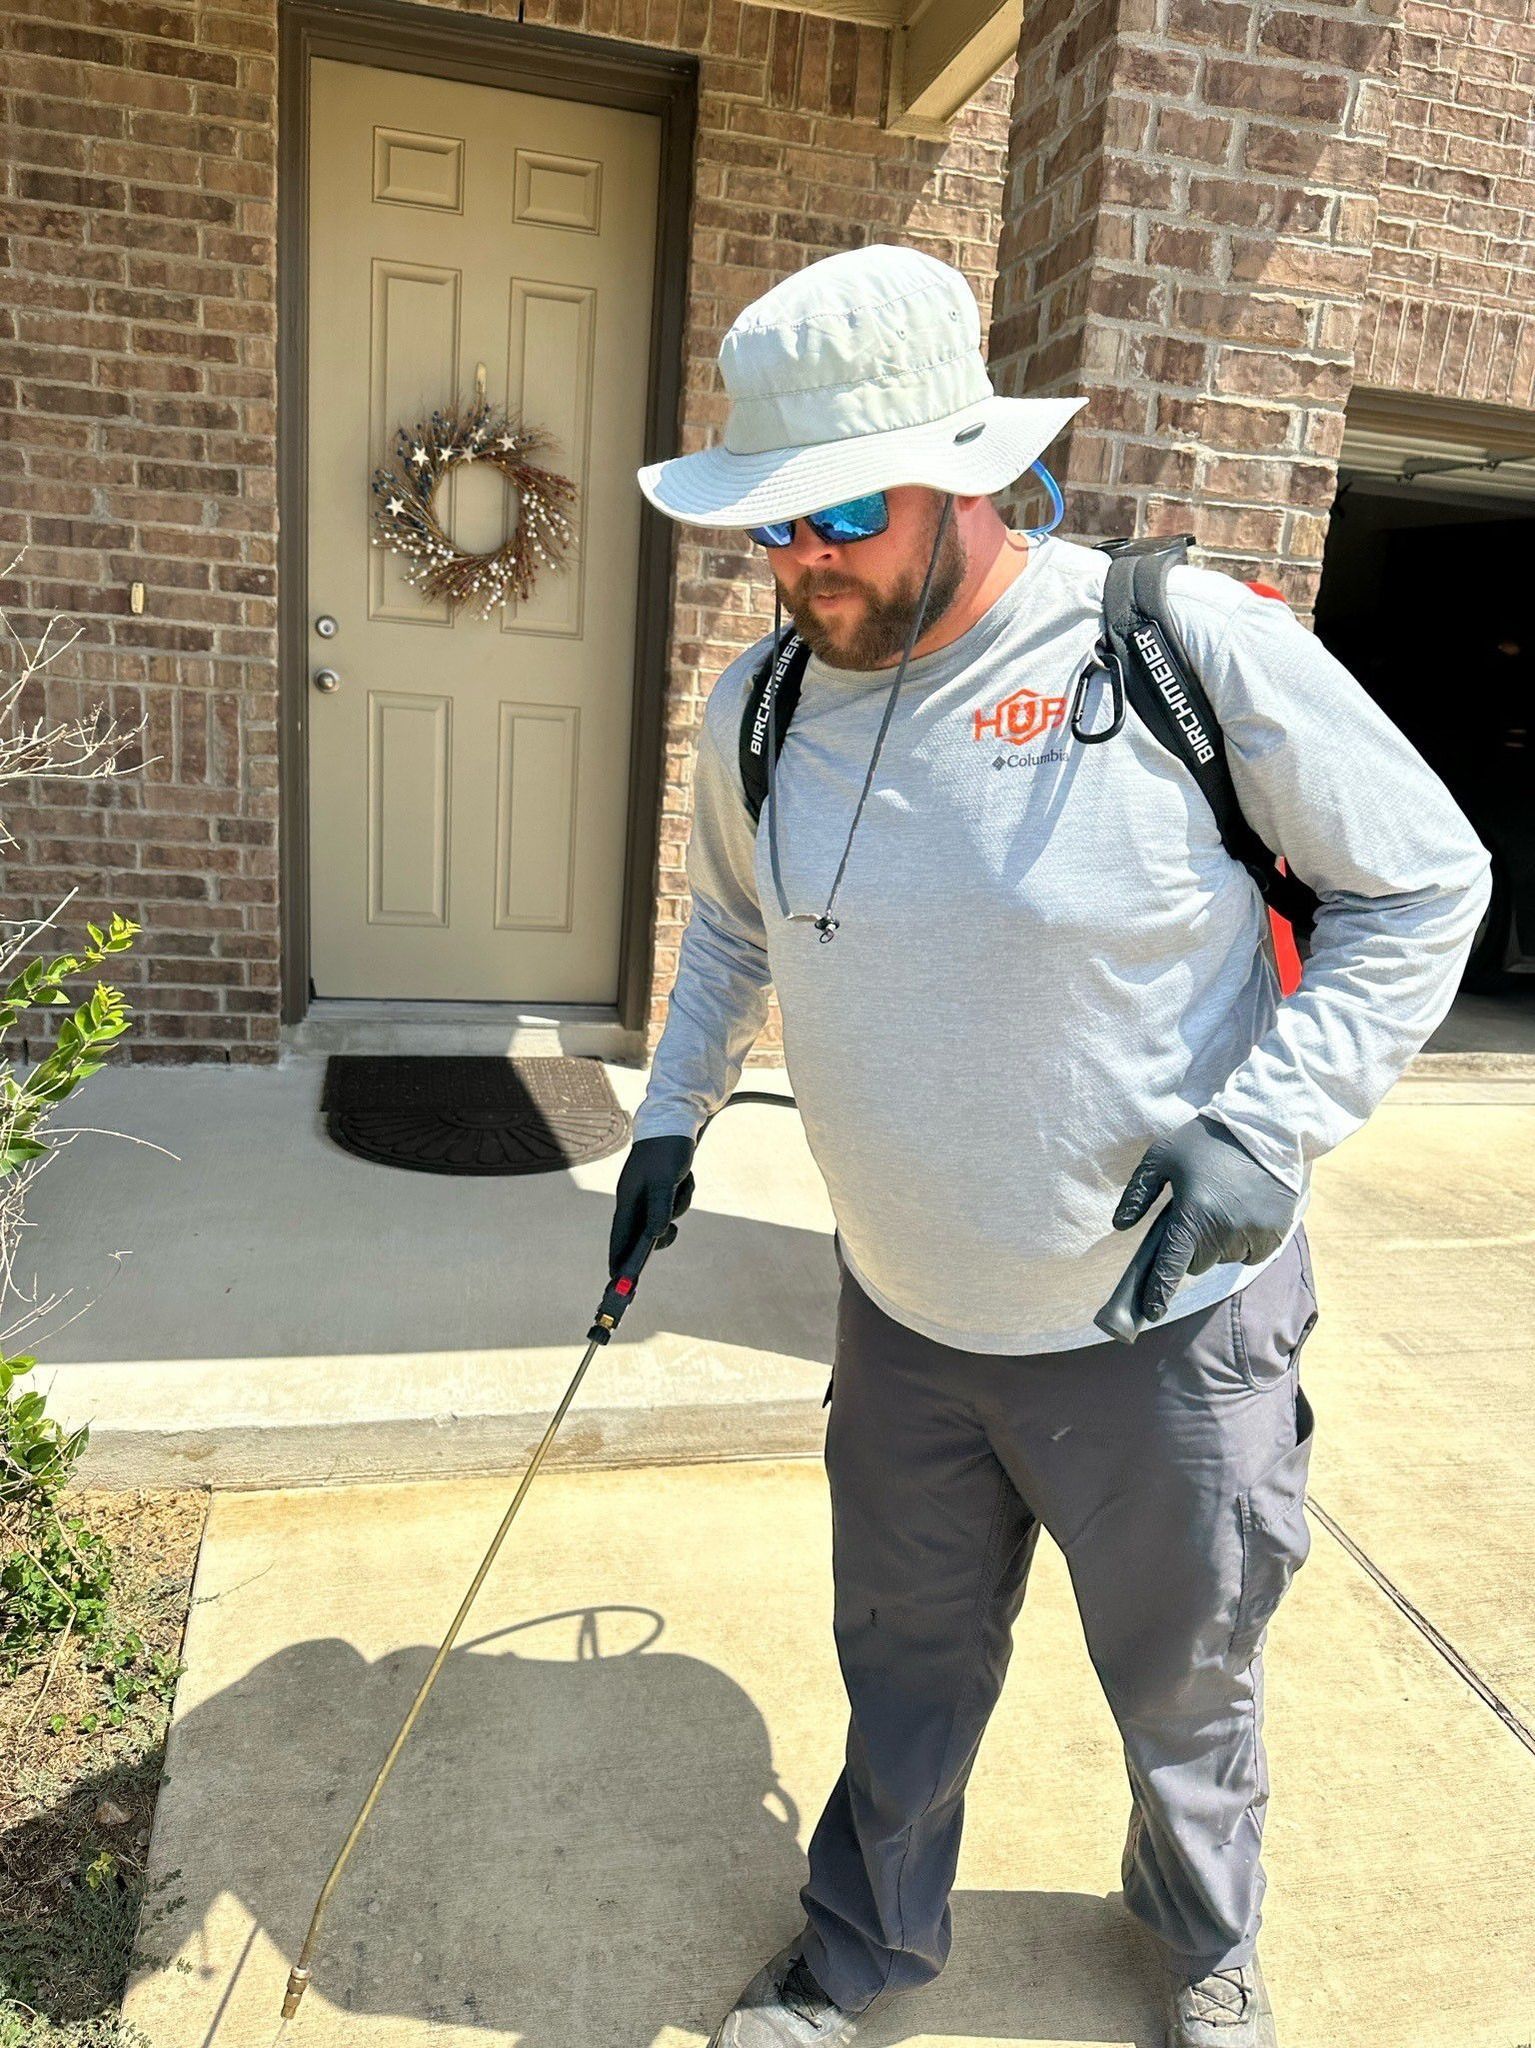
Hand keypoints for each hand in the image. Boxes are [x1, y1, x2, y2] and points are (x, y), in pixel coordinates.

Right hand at [608, 1135, 696, 1284]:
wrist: (675, 1121)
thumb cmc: (665, 1150)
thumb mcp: (664, 1180)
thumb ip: (659, 1207)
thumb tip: (656, 1235)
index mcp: (627, 1199)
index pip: (619, 1237)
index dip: (618, 1259)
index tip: (617, 1280)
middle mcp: (635, 1200)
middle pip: (641, 1233)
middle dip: (657, 1235)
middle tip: (671, 1234)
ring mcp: (648, 1195)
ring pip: (663, 1218)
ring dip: (677, 1206)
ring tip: (681, 1182)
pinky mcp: (662, 1190)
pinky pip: (673, 1205)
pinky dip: (682, 1195)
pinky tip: (684, 1177)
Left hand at [1094, 1115, 1295, 1344]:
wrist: (1263, 1126)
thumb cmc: (1204, 1141)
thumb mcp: (1161, 1157)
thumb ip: (1138, 1193)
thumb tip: (1120, 1226)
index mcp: (1193, 1214)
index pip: (1170, 1267)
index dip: (1157, 1294)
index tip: (1149, 1314)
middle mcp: (1224, 1230)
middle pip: (1196, 1263)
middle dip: (1189, 1248)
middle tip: (1194, 1216)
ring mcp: (1253, 1233)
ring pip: (1224, 1259)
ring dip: (1217, 1244)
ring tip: (1221, 1206)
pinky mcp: (1276, 1232)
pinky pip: (1251, 1254)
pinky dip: (1243, 1242)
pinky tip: (1242, 1212)